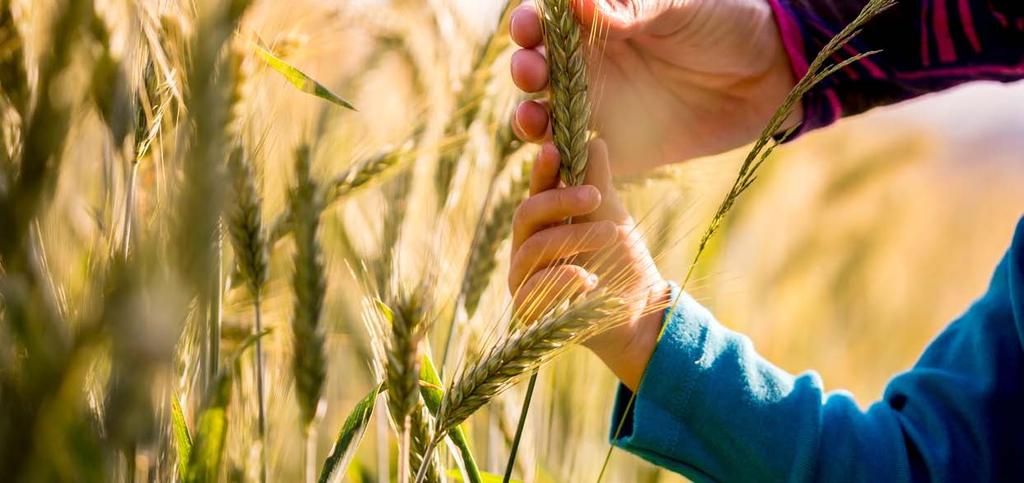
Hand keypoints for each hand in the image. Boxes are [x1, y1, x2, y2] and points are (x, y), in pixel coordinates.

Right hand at [508, 138, 669, 389]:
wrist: (639, 313)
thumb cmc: (622, 263)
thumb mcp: (613, 216)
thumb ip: (598, 183)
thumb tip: (595, 141)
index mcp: (544, 222)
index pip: (535, 190)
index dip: (542, 170)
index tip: (557, 150)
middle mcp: (526, 247)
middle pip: (526, 214)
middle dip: (561, 202)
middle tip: (596, 195)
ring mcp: (523, 279)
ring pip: (533, 248)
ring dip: (574, 237)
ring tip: (611, 235)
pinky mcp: (528, 309)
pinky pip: (533, 288)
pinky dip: (564, 279)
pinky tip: (590, 280)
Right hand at [509, 0, 797, 174]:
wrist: (767, 76)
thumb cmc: (724, 23)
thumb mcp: (679, 6)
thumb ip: (630, 8)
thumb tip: (577, 1)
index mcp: (596, 24)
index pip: (545, 24)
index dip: (528, 26)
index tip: (529, 28)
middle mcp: (588, 66)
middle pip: (535, 70)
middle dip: (524, 70)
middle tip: (531, 71)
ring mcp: (599, 109)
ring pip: (544, 116)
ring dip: (529, 117)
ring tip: (533, 119)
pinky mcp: (615, 149)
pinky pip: (575, 158)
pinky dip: (559, 160)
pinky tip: (559, 155)